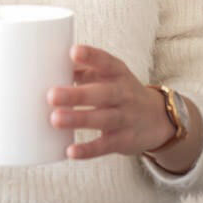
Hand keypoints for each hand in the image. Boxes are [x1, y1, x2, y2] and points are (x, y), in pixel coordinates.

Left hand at [47, 44, 173, 160]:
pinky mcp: (124, 140)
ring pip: (103, 119)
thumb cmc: (119, 91)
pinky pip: (106, 146)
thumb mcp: (107, 76)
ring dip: (79, 119)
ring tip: (55, 119)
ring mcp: (125, 118)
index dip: (91, 56)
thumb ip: (81, 71)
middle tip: (51, 95)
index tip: (73, 51)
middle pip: (102, 93)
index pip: (107, 62)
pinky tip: (70, 151)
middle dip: (77, 95)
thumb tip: (46, 67)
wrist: (156, 118)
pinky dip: (89, 150)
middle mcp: (124, 94)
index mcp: (118, 73)